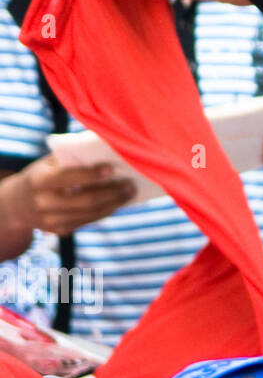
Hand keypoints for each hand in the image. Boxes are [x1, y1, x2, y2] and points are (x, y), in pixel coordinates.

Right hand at [2, 157, 136, 236]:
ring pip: (91, 214)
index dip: (91, 174)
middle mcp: (43, 203)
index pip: (69, 177)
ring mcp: (50, 221)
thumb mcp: (48, 164)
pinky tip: (118, 202)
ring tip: (130, 193)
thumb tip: (105, 146)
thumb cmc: (42, 176)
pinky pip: (88, 221)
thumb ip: (71, 158)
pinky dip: (106, 211)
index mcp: (39, 181)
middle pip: (86, 200)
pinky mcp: (60, 231)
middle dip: (112, 192)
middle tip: (130, 184)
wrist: (16, 205)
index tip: (112, 168)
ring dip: (114, 203)